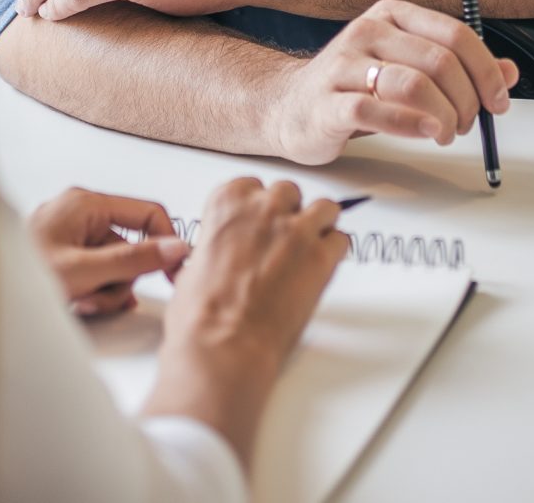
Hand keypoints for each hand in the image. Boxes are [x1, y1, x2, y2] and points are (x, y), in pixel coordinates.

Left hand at [26, 187, 191, 318]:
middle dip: (120, 280)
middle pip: (130, 247)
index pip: (148, 213)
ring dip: (104, 291)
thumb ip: (132, 260)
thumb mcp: (84, 271)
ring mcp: (71, 235)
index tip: (176, 272)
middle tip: (96, 296)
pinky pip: (97, 273)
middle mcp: (80, 213)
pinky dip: (93, 291)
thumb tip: (175, 248)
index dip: (167, 243)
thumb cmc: (19, 275)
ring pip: (115, 266)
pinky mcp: (65, 254)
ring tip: (78, 301)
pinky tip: (76, 301)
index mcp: (86, 203)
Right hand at [145, 178, 352, 461]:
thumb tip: (222, 256)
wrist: (222, 347)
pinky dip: (334, 252)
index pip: (252, 186)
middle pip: (289, 193)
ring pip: (324, 208)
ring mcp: (295, 230)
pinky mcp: (320, 257)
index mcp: (227, 203)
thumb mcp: (192, 265)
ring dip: (319, 225)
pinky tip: (322, 267)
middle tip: (282, 240)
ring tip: (310, 248)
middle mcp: (263, 209)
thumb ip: (216, 247)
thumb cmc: (200, 315)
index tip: (258, 223)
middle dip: (288, 213)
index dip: (258, 208)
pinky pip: (341, 241)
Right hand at [271, 0, 518, 165]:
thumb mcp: (410, 70)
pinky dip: (409, 126)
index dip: (486, 70)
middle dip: (466, 100)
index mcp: (393, 15)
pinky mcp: (327, 102)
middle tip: (468, 124)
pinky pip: (374, 111)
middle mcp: (368, 32)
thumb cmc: (355, 88)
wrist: (289, 107)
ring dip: (443, 116)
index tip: (498, 101)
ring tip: (445, 133)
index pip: (455, 34)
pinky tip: (424, 135)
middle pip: (439, 62)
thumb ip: (459, 70)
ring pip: (412, 85)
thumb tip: (509, 73)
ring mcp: (344, 65)